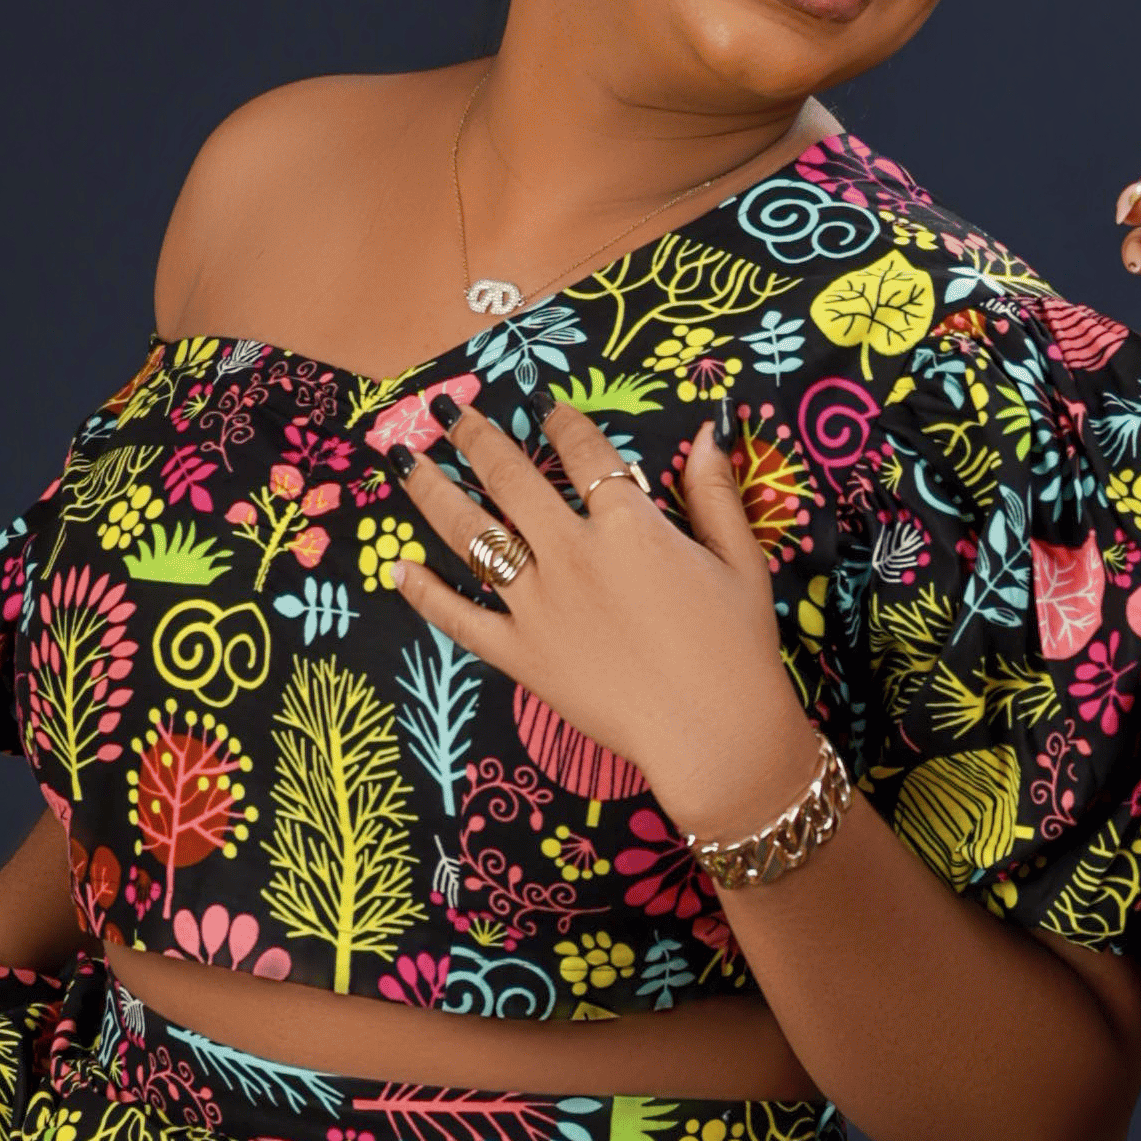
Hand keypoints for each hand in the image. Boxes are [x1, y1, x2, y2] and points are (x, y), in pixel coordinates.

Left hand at [382, 402, 818, 845]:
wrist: (715, 736)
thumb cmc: (737, 649)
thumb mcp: (740, 562)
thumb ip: (715, 495)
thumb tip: (708, 435)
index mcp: (627, 524)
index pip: (583, 451)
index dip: (560, 420)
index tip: (542, 405)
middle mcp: (571, 553)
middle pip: (509, 477)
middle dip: (476, 436)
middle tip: (450, 410)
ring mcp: (537, 605)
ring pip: (471, 534)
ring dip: (433, 490)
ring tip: (404, 459)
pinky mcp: (520, 654)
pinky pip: (459, 618)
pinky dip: (426, 594)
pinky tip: (400, 569)